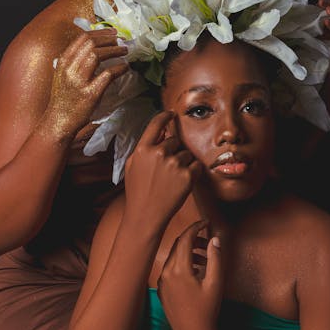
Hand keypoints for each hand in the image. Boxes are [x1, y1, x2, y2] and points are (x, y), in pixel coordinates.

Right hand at [45, 30, 128, 139]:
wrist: (59, 121)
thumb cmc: (63, 98)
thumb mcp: (63, 74)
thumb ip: (75, 61)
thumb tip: (95, 47)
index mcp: (63, 61)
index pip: (83, 38)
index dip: (100, 33)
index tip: (112, 33)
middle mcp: (69, 68)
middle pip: (91, 44)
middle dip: (109, 39)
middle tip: (121, 41)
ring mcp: (79, 81)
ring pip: (98, 55)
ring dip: (115, 50)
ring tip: (125, 51)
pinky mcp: (90, 93)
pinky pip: (107, 74)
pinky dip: (119, 68)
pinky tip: (125, 67)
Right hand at [123, 112, 202, 233]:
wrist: (146, 215)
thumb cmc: (138, 191)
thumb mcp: (133, 165)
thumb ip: (145, 146)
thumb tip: (162, 131)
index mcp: (143, 149)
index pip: (156, 124)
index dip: (165, 116)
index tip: (171, 114)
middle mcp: (159, 153)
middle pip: (175, 141)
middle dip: (174, 151)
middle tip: (166, 169)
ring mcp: (174, 165)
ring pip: (187, 154)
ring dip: (183, 163)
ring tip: (171, 179)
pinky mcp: (187, 176)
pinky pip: (196, 165)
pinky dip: (193, 172)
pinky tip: (182, 183)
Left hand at [157, 220, 222, 329]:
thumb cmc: (207, 310)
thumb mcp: (215, 283)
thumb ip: (215, 258)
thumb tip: (214, 239)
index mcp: (179, 269)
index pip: (185, 238)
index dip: (196, 227)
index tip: (206, 222)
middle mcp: (166, 273)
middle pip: (179, 245)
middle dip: (194, 239)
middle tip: (208, 241)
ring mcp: (162, 282)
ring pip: (174, 257)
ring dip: (189, 252)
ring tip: (205, 259)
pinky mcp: (162, 290)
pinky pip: (170, 268)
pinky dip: (183, 263)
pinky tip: (196, 271)